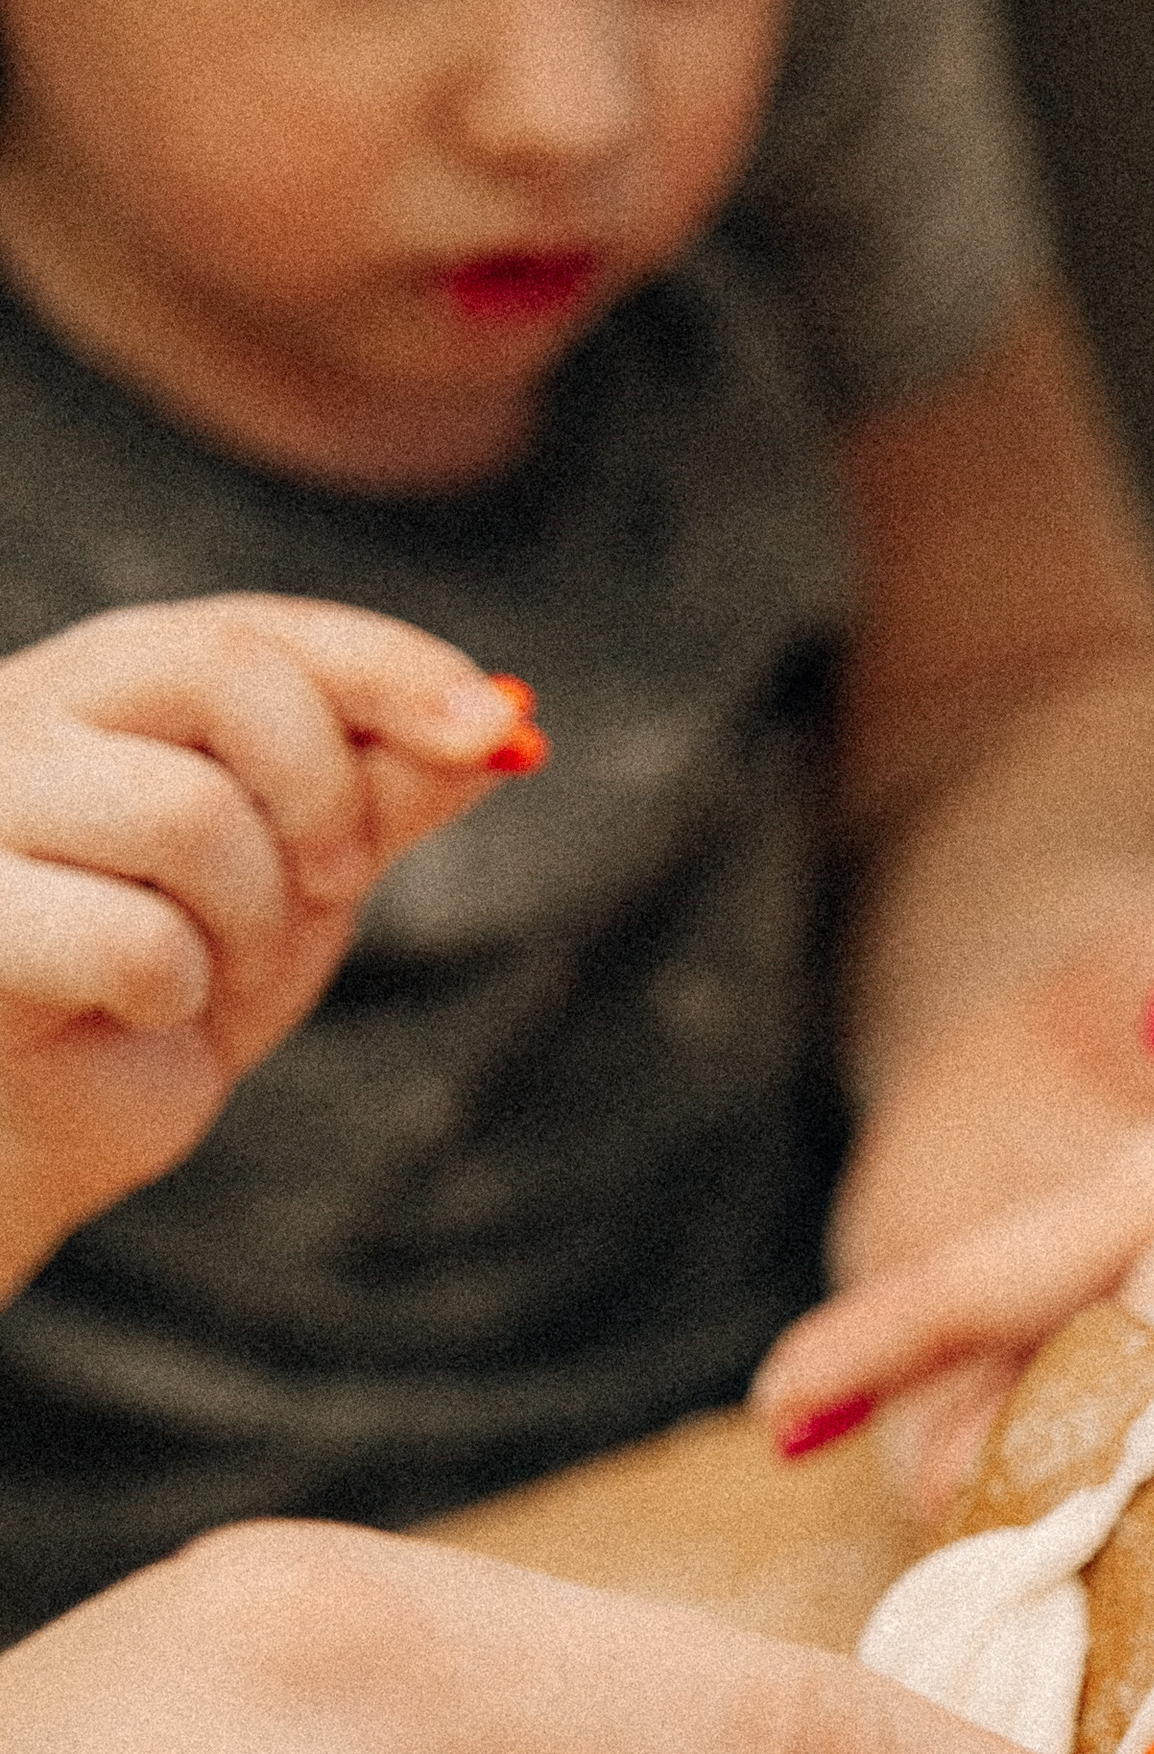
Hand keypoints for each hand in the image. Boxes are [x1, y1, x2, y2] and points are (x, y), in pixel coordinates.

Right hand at [0, 596, 537, 1289]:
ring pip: (188, 811)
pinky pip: (132, 936)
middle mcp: (28, 711)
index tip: (503, 729)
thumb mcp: (299, 880)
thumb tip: (506, 720)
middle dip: (324, 793)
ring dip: (252, 918)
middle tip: (336, 882)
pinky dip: (175, 992)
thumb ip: (380, 792)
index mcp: (111, 684)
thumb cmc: (159, 985)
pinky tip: (138, 1010)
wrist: (39, 1124)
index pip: (261, 630)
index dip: (393, 669)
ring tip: (213, 967)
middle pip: (223, 673)